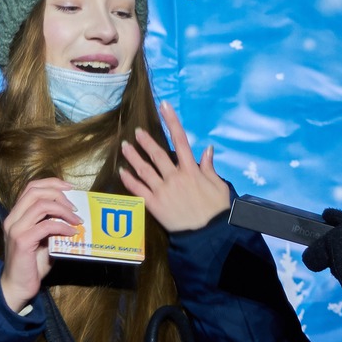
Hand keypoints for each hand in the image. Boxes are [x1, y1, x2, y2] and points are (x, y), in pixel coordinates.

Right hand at [0, 178, 78, 314]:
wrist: (17, 286)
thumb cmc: (32, 265)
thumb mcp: (44, 240)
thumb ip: (52, 225)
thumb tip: (74, 215)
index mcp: (16, 215)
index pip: (31, 187)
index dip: (52, 183)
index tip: (70, 188)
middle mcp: (13, 218)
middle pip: (35, 191)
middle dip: (59, 193)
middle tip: (75, 206)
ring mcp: (16, 229)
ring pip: (40, 204)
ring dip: (63, 209)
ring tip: (76, 219)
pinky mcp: (22, 241)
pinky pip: (46, 226)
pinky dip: (62, 226)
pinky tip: (72, 232)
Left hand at [118, 101, 229, 232]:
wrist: (207, 235)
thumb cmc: (216, 211)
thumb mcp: (219, 186)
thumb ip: (209, 167)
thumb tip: (207, 148)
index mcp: (191, 170)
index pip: (181, 140)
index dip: (172, 121)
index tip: (164, 107)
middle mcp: (175, 177)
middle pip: (157, 153)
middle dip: (146, 141)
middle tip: (137, 131)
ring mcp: (163, 190)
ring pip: (144, 169)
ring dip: (133, 156)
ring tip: (124, 147)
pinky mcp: (155, 205)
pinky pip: (139, 189)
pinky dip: (129, 180)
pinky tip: (122, 172)